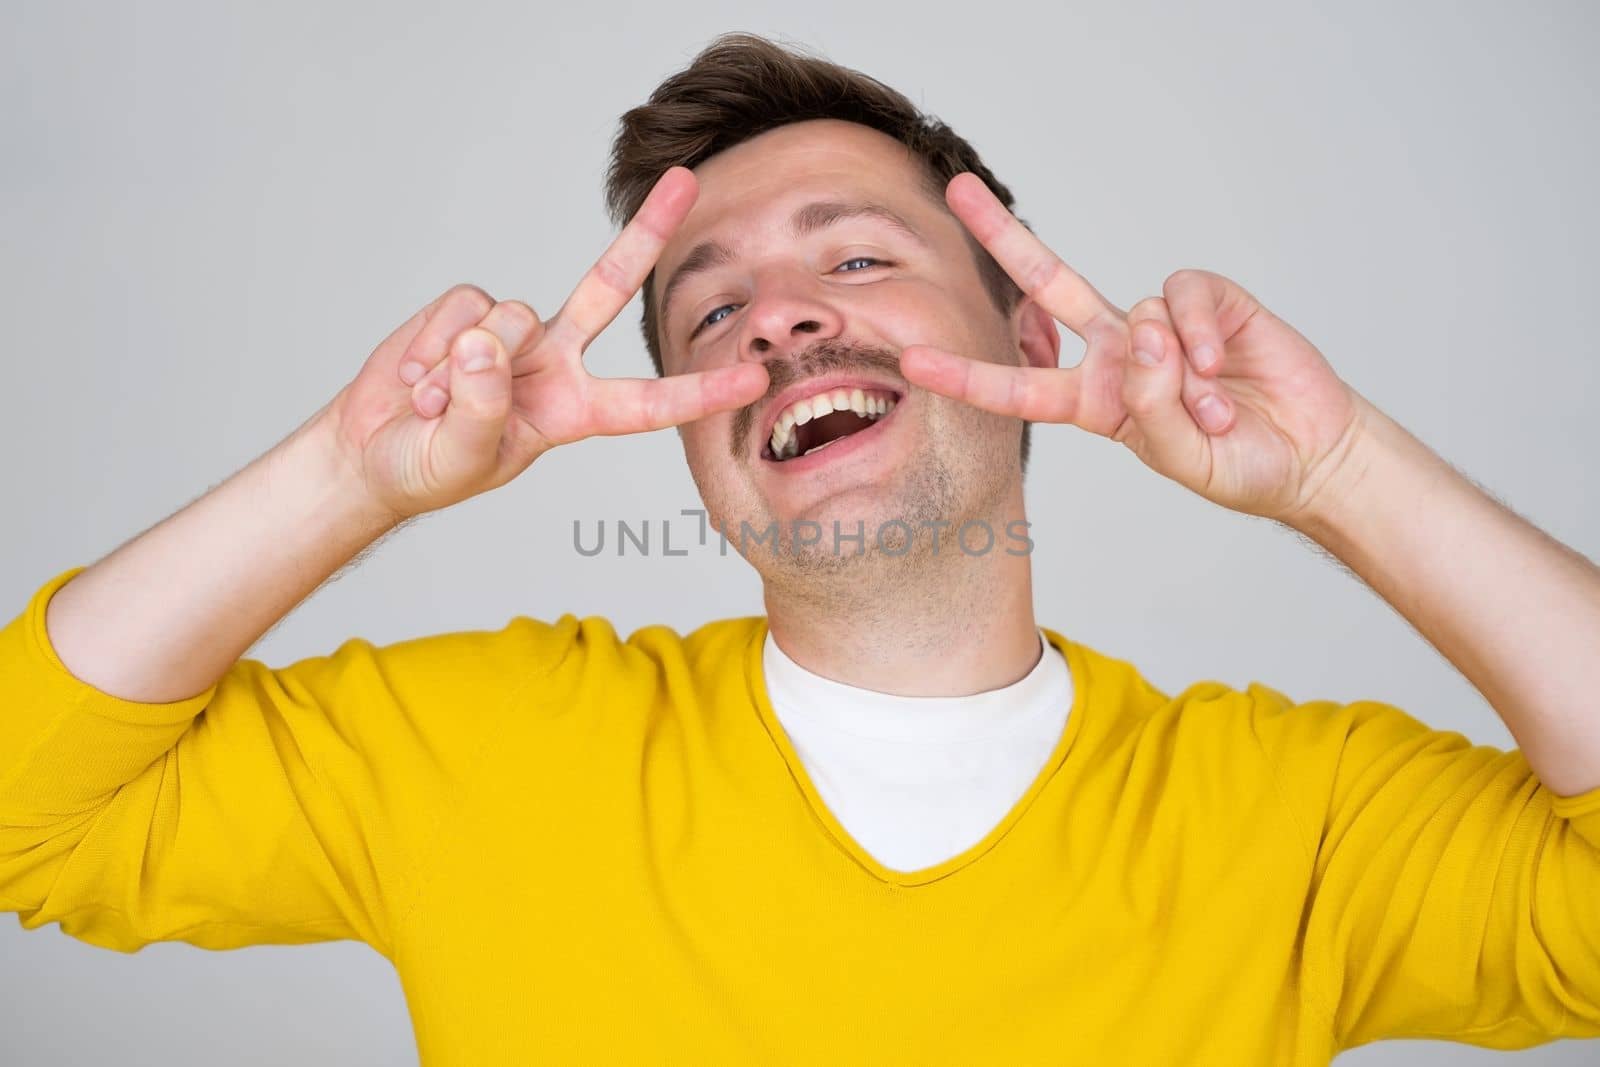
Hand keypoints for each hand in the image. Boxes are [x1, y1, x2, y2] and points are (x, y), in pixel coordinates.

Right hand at [323, 167, 768, 521]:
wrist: (370, 452)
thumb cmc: (427, 467)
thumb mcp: (461, 457)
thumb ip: (481, 409)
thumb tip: (488, 343)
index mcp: (573, 412)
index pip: (649, 403)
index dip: (700, 391)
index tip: (756, 377)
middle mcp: (554, 363)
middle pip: (609, 286)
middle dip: (646, 233)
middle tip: (686, 181)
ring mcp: (512, 334)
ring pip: (509, 315)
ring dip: (460, 367)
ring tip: (433, 405)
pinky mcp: (467, 311)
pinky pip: (461, 307)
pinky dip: (429, 344)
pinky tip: (415, 379)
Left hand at [899, 173, 1369, 524]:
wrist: (1311, 454)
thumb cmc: (1238, 465)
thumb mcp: (1181, 457)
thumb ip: (1151, 407)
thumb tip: (1144, 337)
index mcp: (1094, 401)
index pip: (1019, 385)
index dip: (967, 375)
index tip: (912, 360)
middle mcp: (1119, 353)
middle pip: (1050, 285)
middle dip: (1005, 237)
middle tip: (959, 190)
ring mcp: (1162, 324)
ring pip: (1138, 313)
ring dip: (1175, 372)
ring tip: (1212, 409)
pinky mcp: (1210, 300)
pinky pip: (1183, 295)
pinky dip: (1199, 331)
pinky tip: (1219, 366)